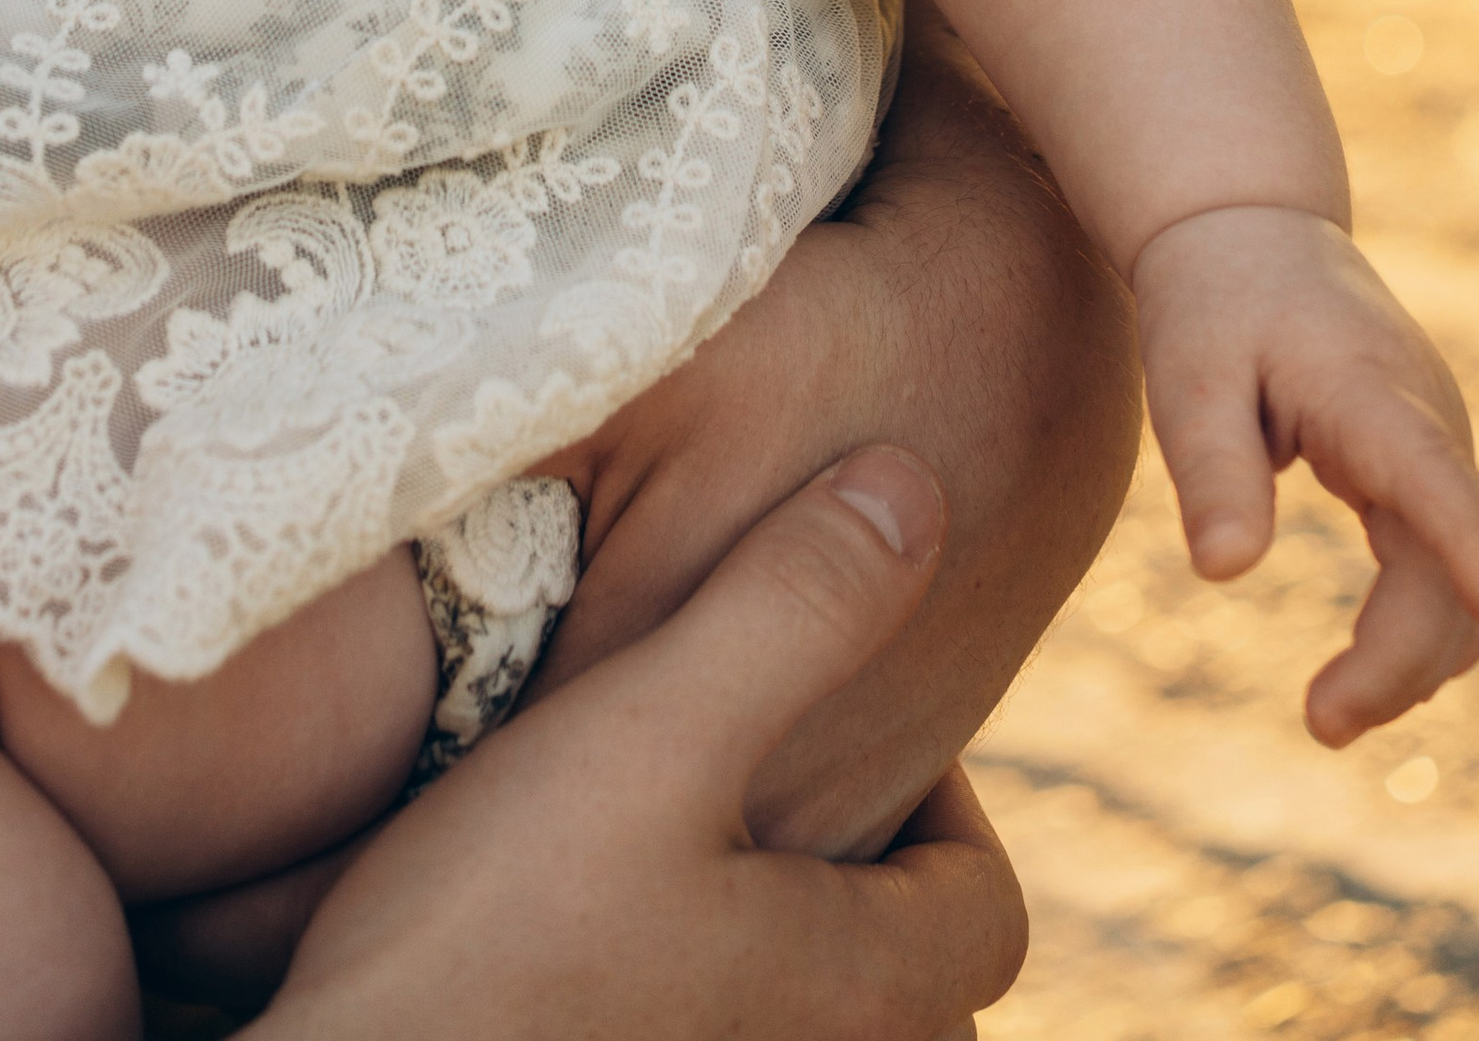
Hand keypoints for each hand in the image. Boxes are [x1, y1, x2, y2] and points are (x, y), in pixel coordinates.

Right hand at [261, 449, 1025, 1040]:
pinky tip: (585, 915)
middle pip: (907, 986)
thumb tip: (911, 490)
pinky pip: (705, 1030)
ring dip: (772, 936)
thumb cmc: (494, 935)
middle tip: (763, 778)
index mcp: (862, 991)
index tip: (843, 722)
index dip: (946, 806)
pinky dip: (689, 980)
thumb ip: (792, 611)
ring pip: (804, 1017)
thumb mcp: (648, 732)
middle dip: (864, 881)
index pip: (985, 913)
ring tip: (675, 838)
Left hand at [1134, 203, 1478, 744]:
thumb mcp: (1186, 373)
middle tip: (1320, 724)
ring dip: (1413, 660)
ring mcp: (1438, 449)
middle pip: (1445, 565)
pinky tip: (1366, 677)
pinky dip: (1419, 630)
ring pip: (1456, 581)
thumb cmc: (1212, 303)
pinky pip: (1443, 567)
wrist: (1251, 234)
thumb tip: (1223, 573)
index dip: (1470, 545)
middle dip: (1399, 659)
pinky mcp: (1427, 468)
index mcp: (1368, 391)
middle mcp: (1427, 423)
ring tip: (1328, 714)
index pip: (1431, 474)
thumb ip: (1210, 467)